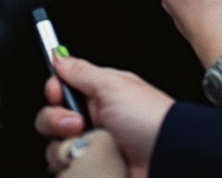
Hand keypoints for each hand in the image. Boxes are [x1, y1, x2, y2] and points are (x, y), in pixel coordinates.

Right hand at [35, 55, 172, 177]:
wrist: (170, 159)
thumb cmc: (150, 119)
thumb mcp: (113, 85)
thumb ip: (81, 71)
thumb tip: (58, 55)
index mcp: (97, 97)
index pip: (59, 91)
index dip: (54, 92)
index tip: (57, 94)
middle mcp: (92, 123)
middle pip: (51, 120)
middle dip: (56, 121)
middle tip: (78, 125)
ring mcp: (93, 150)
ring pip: (56, 149)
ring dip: (67, 149)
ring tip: (90, 148)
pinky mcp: (95, 170)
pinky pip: (69, 172)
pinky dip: (72, 170)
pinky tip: (88, 164)